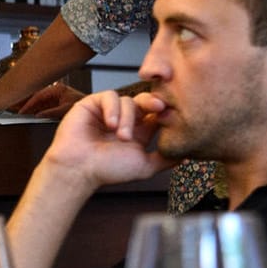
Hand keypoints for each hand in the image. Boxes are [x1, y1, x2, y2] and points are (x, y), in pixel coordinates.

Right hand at [13, 82, 84, 118]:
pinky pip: (42, 105)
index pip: (38, 96)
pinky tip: (29, 114)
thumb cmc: (84, 105)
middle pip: (35, 97)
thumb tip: (38, 115)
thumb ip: (51, 112)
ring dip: (30, 107)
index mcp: (57, 89)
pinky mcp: (56, 103)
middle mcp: (55, 92)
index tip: (21, 112)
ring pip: (38, 101)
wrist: (93, 110)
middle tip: (13, 108)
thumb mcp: (66, 109)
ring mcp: (55, 97)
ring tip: (19, 112)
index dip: (28, 104)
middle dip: (25, 103)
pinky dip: (35, 110)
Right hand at [40, 89, 172, 190]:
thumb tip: (187, 156)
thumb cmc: (107, 170)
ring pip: (128, 101)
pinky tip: (110, 125)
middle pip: (145, 101)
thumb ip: (165, 160)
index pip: (156, 114)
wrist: (78, 169)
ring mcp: (108, 111)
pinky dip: (112, 109)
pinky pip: (109, 96)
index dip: (165, 112)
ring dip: (128, 118)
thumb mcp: (144, 166)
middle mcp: (125, 120)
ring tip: (120, 136)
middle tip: (160, 108)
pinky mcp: (93, 104)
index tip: (170, 115)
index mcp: (139, 132)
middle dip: (153, 103)